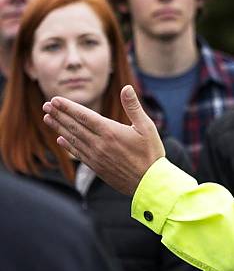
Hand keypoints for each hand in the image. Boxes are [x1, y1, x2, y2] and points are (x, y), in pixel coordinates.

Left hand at [43, 85, 164, 194]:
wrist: (149, 183)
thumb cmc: (151, 153)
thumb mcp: (147, 126)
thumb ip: (133, 106)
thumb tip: (126, 87)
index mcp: (110, 132)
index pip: (84, 116)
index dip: (68, 107)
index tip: (55, 99)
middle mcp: (99, 144)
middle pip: (74, 126)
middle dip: (59, 115)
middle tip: (46, 105)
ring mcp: (96, 157)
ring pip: (73, 140)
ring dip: (59, 128)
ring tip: (48, 118)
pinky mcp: (97, 167)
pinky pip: (78, 154)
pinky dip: (68, 145)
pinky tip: (60, 140)